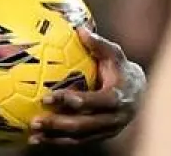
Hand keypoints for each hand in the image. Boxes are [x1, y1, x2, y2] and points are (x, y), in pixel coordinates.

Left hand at [30, 28, 145, 145]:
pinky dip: (58, 142)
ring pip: (79, 138)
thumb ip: (98, 44)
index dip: (72, 101)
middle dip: (59, 124)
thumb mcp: (114, 54)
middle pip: (84, 125)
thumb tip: (80, 29)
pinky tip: (38, 140)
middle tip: (36, 120)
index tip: (49, 97)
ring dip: (55, 137)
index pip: (94, 102)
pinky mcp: (98, 137)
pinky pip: (77, 142)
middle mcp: (113, 118)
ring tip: (33, 135)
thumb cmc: (121, 69)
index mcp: (117, 97)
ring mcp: (106, 131)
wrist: (138, 94)